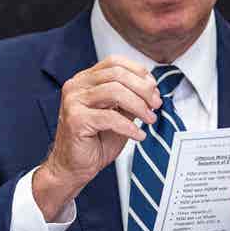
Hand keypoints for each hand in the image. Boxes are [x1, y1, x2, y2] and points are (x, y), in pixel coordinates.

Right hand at [33, 56, 162, 220]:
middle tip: (156, 104)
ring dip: (139, 106)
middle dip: (143, 89)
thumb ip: (130, 100)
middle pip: (117, 74)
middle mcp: (76, 87)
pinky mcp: (76, 120)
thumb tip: (151, 90)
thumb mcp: (118, 115)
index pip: (114, 62)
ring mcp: (73, 102)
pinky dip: (129, 126)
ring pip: (114, 91)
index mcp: (85, 80)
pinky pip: (110, 117)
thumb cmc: (94, 142)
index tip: (153, 88)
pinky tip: (138, 135)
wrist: (74, 168)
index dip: (138, 72)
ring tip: (149, 119)